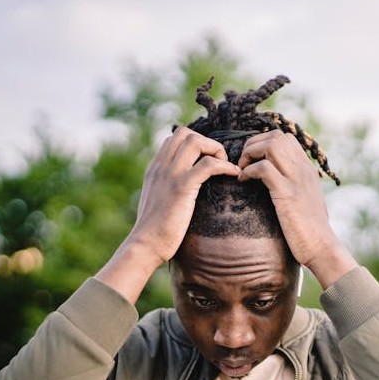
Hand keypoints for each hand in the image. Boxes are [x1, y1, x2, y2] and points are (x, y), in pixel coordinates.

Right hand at [96, 127, 238, 303]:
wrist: (145, 245)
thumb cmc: (154, 231)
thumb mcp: (157, 203)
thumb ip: (166, 190)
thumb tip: (180, 192)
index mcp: (155, 169)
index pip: (173, 139)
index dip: (195, 144)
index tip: (207, 162)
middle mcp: (161, 167)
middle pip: (185, 133)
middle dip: (206, 142)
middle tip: (218, 163)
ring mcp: (170, 175)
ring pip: (195, 141)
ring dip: (215, 150)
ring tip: (225, 167)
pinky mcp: (181, 187)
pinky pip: (208, 165)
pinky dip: (224, 166)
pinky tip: (233, 175)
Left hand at [237, 131, 356, 287]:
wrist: (321, 247)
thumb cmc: (310, 230)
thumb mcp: (304, 200)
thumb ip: (293, 186)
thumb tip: (275, 183)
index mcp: (306, 169)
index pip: (285, 138)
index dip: (263, 143)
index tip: (252, 160)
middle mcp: (303, 169)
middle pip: (276, 136)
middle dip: (253, 144)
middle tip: (243, 164)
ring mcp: (296, 179)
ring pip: (271, 145)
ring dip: (250, 154)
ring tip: (243, 170)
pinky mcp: (287, 193)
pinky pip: (264, 168)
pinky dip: (249, 171)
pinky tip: (244, 182)